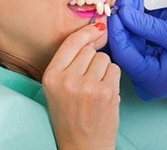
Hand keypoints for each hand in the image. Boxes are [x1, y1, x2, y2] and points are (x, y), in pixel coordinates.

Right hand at [43, 23, 119, 149]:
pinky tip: (106, 93)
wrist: (82, 146)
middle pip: (90, 50)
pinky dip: (113, 79)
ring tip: (97, 88)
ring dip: (104, 70)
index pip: (71, 42)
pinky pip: (115, 70)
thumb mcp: (57, 88)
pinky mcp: (106, 92)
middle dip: (93, 60)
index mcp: (51, 76)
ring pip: (104, 58)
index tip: (97, 28)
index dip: (87, 33)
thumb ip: (69, 62)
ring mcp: (88, 86)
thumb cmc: (70, 117)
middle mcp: (67, 80)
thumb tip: (94, 30)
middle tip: (89, 80)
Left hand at [107, 0, 166, 99]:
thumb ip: (147, 25)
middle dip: (127, 16)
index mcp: (149, 78)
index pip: (122, 50)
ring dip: (133, 17)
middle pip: (127, 42)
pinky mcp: (155, 62)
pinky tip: (139, 8)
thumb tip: (125, 13)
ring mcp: (150, 70)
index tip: (119, 6)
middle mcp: (145, 77)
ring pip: (133, 39)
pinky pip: (142, 41)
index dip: (118, 26)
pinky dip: (141, 24)